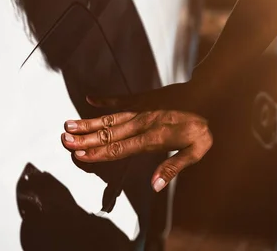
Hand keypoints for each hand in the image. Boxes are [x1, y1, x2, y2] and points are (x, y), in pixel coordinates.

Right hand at [61, 84, 212, 192]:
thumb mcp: (196, 150)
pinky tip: (90, 99)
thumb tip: (155, 185)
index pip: (120, 148)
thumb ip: (173, 166)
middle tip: (64, 141)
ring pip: (110, 118)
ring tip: (69, 125)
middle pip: (108, 133)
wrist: (212, 92)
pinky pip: (121, 99)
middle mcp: (141, 123)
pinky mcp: (144, 98)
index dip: (99, 154)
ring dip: (88, 122)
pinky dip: (105, 100)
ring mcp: (141, 108)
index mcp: (152, 138)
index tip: (80, 156)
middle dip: (85, 139)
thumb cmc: (204, 125)